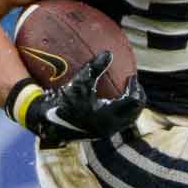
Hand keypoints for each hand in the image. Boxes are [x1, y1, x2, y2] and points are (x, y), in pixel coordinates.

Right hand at [18, 52, 144, 144]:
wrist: (49, 122)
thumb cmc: (63, 102)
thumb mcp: (79, 83)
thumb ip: (94, 68)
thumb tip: (108, 53)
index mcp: (107, 116)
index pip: (132, 101)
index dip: (135, 88)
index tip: (132, 77)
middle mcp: (109, 127)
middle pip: (135, 113)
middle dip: (138, 98)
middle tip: (134, 85)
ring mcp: (105, 132)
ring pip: (128, 120)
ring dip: (131, 107)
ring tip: (128, 93)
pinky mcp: (100, 134)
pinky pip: (119, 123)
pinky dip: (122, 112)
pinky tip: (115, 102)